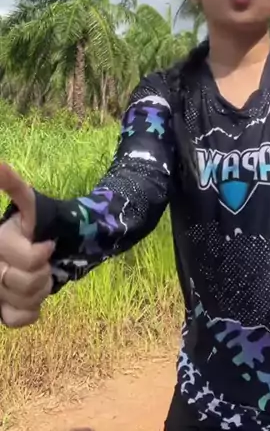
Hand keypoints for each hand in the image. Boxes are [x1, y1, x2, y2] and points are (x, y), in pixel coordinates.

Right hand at [0, 164, 53, 327]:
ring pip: (23, 300)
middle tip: (46, 262)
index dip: (39, 255)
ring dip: (40, 290)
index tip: (48, 245)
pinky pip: (16, 320)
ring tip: (40, 276)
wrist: (40, 249)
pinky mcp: (1, 310)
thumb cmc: (32, 227)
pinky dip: (31, 311)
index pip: (28, 259)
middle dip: (43, 272)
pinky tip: (32, 298)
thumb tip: (0, 166)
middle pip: (26, 282)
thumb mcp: (27, 203)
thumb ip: (13, 186)